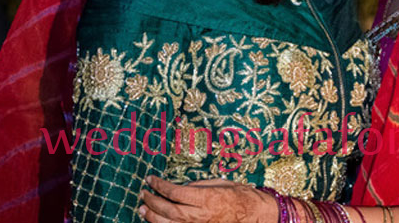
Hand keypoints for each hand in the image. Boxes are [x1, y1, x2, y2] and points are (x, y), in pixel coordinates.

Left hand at [138, 176, 276, 222]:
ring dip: (152, 216)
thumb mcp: (220, 183)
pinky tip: (156, 221)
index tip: (151, 179)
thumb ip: (199, 186)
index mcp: (206, 198)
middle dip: (152, 201)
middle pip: (169, 210)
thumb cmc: (240, 196)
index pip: (175, 192)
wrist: (255, 214)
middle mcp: (200, 215)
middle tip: (143, 194)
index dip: (160, 185)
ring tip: (143, 208)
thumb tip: (181, 187)